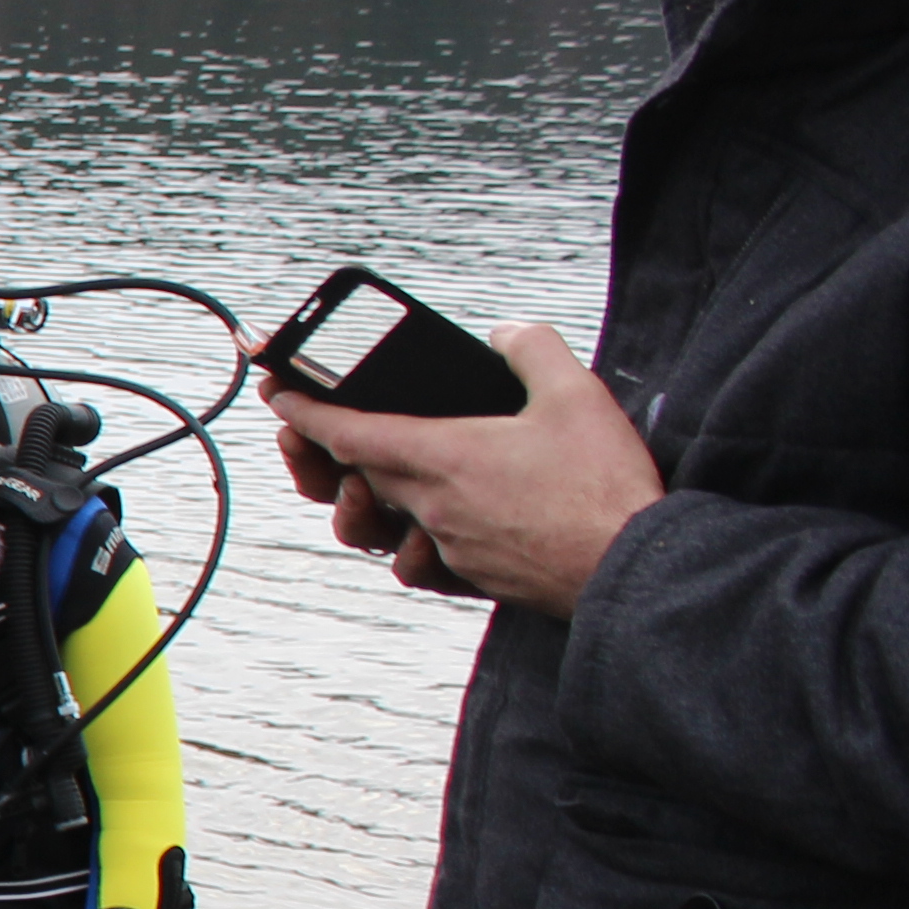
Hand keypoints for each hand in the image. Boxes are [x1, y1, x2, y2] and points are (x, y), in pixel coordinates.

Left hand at [258, 325, 656, 614]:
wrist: (631, 566)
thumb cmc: (603, 488)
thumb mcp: (576, 394)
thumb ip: (534, 350)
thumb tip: (507, 334)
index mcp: (441, 457)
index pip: (346, 432)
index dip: (304, 410)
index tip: (277, 393)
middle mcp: (429, 505)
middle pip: (349, 477)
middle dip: (321, 451)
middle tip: (303, 429)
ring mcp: (445, 545)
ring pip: (374, 525)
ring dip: (359, 501)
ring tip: (360, 482)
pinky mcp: (468, 575)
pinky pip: (414, 562)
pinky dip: (406, 543)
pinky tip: (420, 528)